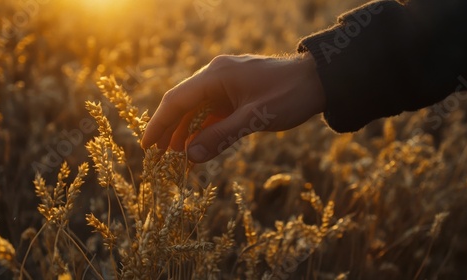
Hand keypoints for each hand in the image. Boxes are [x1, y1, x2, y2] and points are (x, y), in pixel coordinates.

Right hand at [141, 53, 324, 162]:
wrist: (319, 80)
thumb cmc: (289, 96)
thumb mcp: (254, 119)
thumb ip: (221, 136)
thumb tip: (190, 157)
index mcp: (216, 76)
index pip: (177, 100)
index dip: (159, 123)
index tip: (147, 145)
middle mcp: (217, 75)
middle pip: (184, 103)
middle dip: (170, 129)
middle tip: (158, 156)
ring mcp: (227, 83)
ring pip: (198, 108)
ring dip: (187, 130)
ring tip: (176, 155)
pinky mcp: (236, 92)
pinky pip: (213, 110)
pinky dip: (205, 128)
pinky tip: (199, 144)